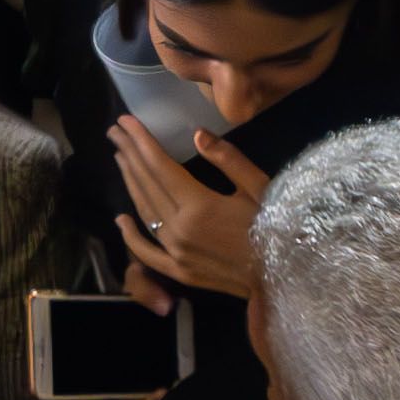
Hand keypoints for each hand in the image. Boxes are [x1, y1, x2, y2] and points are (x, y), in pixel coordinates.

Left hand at [103, 112, 268, 308]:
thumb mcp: (260, 188)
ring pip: (144, 212)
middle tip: (115, 131)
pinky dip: (130, 236)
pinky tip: (120, 220)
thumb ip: (228, 160)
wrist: (283, 278)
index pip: (160, 166)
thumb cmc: (277, 228)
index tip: (126, 121)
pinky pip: (146, 253)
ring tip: (119, 157)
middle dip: (129, 154)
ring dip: (129, 182)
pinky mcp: (179, 271)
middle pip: (147, 185)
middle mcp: (179, 229)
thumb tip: (197, 135)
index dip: (141, 141)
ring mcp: (175, 253)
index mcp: (198, 206)